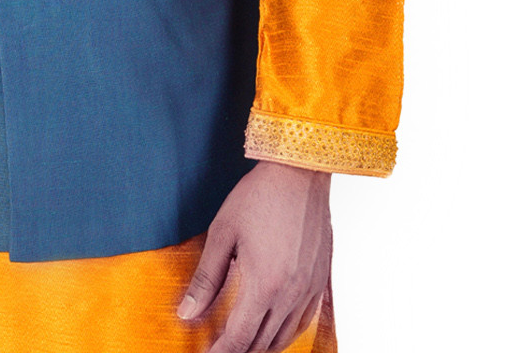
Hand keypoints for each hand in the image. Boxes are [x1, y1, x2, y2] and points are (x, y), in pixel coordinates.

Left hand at [176, 161, 331, 351]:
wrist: (299, 173)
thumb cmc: (259, 196)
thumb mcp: (223, 233)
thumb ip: (206, 278)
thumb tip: (187, 314)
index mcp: (264, 285)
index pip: (239, 339)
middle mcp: (290, 295)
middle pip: (262, 344)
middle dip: (238, 352)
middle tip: (218, 348)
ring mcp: (309, 290)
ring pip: (284, 338)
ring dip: (260, 346)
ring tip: (240, 342)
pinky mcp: (320, 281)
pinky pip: (303, 322)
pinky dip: (284, 333)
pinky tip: (272, 328)